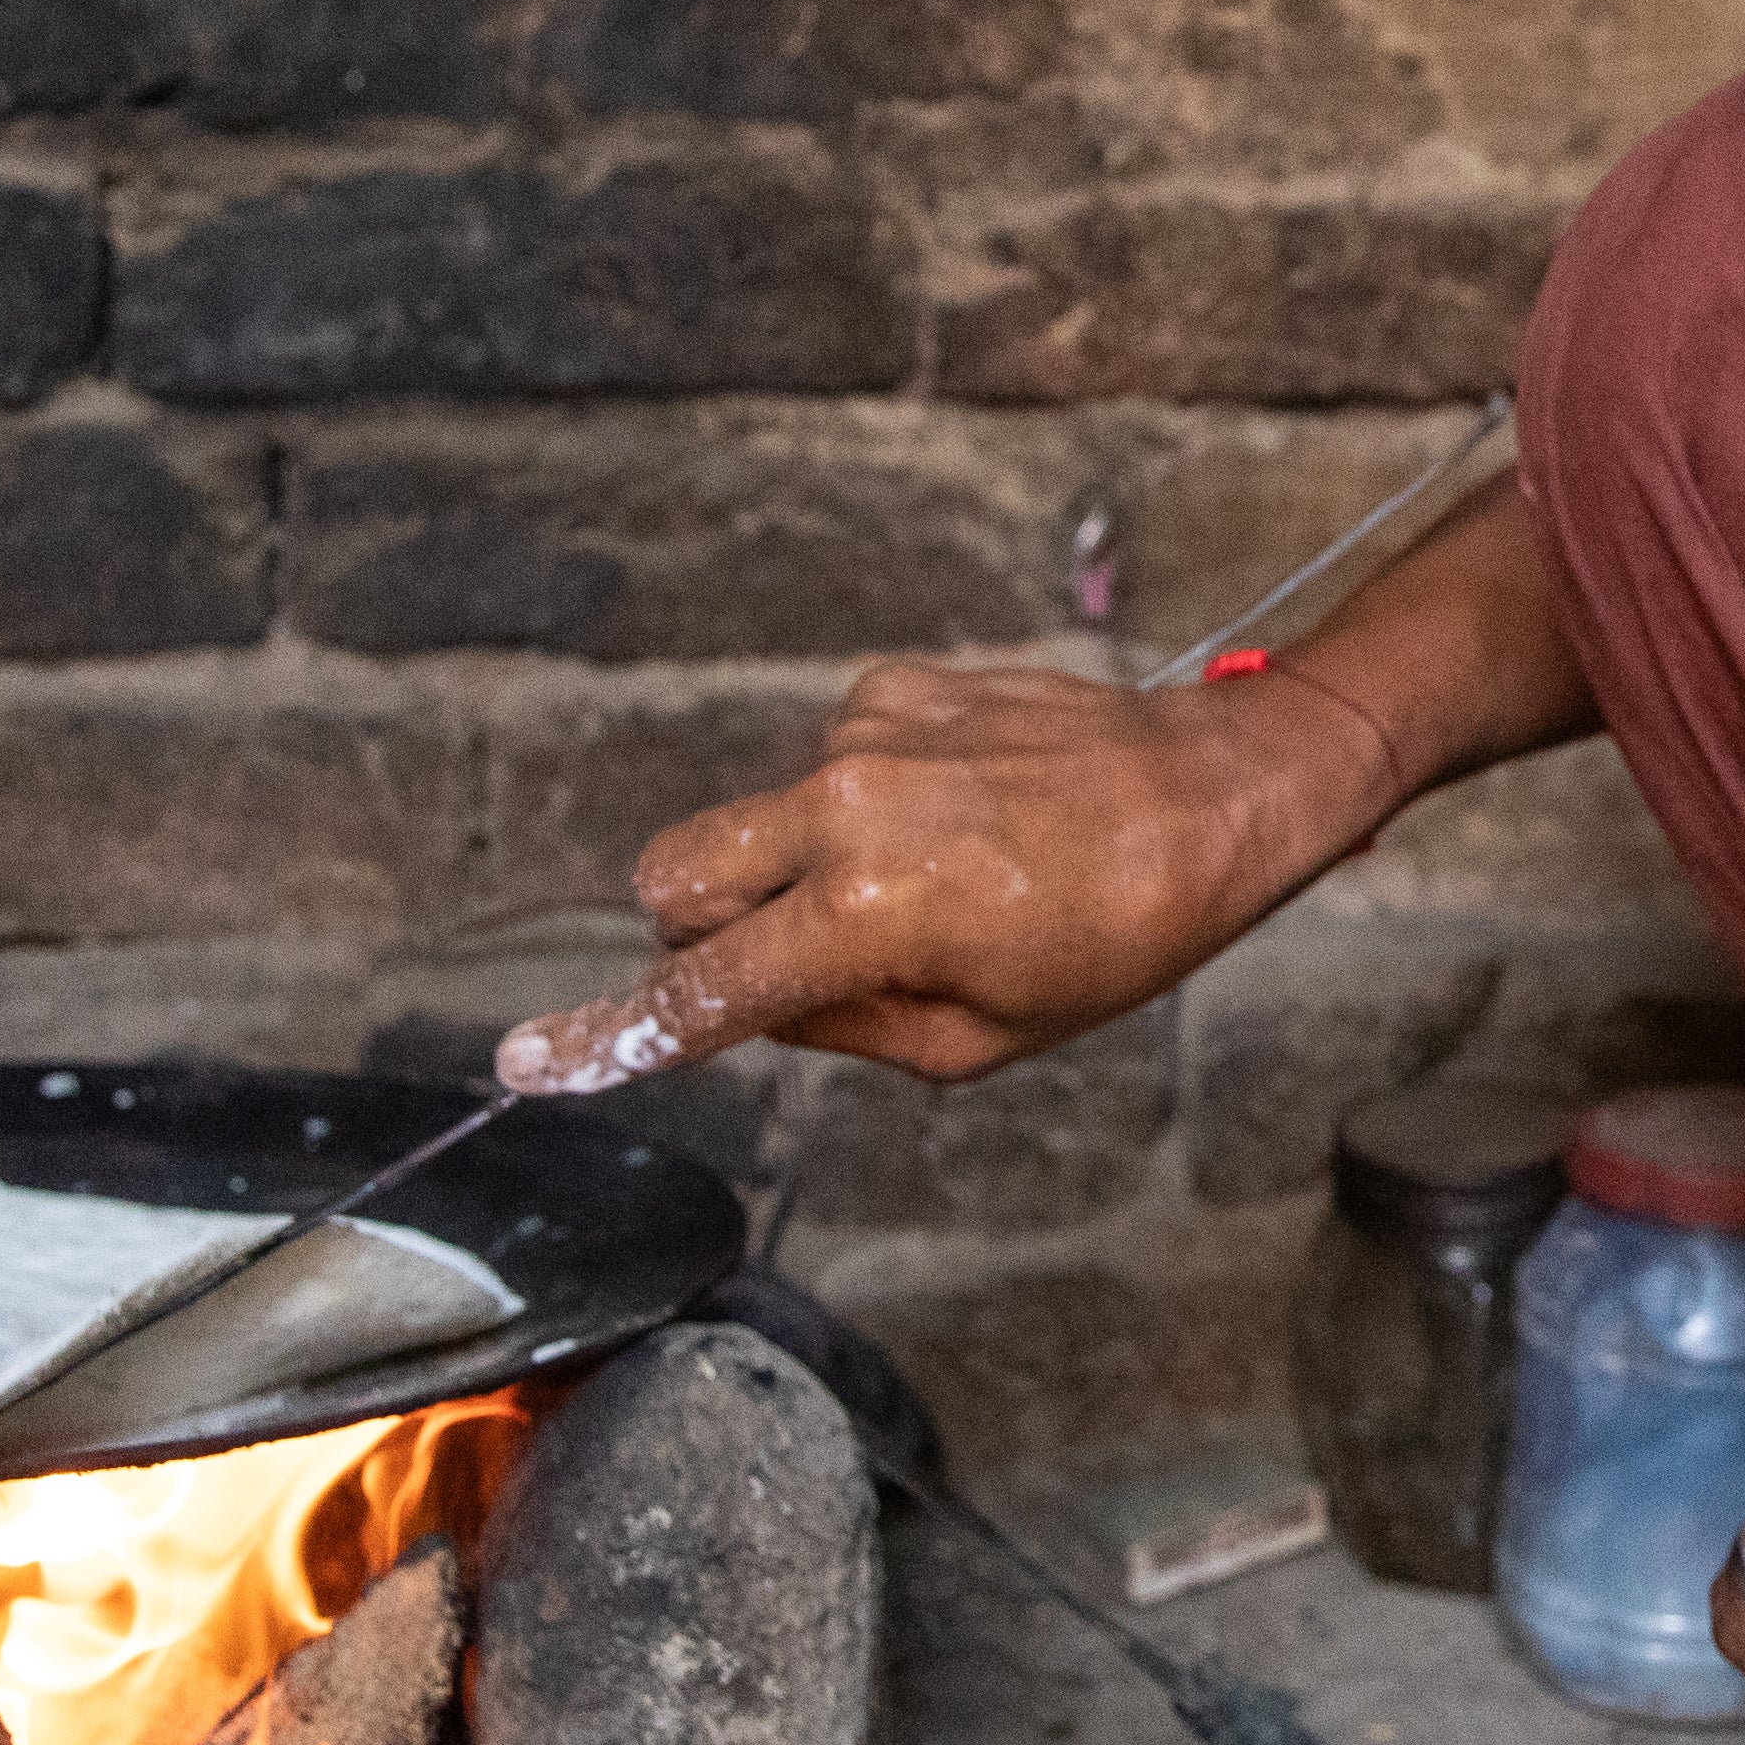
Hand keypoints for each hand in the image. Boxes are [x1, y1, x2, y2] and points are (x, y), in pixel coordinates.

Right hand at [496, 657, 1408, 1094]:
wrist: (1213, 791)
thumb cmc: (1119, 933)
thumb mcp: (981, 1037)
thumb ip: (842, 1027)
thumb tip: (756, 1001)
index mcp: (867, 914)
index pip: (702, 990)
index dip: (611, 1035)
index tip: (531, 1058)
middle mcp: (844, 808)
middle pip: (673, 879)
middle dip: (695, 934)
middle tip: (786, 963)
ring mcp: (864, 734)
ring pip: (761, 825)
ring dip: (810, 868)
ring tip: (944, 882)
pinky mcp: (893, 687)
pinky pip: (831, 768)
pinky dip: (868, 806)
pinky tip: (963, 819)